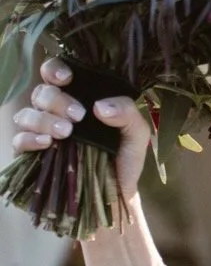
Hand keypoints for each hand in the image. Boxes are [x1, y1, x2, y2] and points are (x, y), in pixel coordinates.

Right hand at [11, 58, 151, 200]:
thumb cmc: (124, 159)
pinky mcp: (30, 155)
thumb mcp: (137, 134)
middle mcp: (56, 112)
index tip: (67, 78)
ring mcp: (41, 132)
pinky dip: (29, 138)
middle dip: (57, 100)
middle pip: (42, 92)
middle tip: (78, 116)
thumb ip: (128, 113)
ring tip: (66, 133)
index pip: (56, 74)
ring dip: (43, 119)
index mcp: (79, 99)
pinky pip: (18, 140)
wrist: (115, 195)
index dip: (55, 69)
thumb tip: (101, 106)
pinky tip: (46, 143)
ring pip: (27, 114)